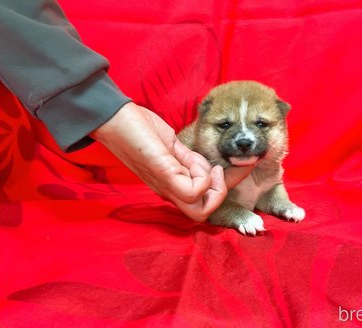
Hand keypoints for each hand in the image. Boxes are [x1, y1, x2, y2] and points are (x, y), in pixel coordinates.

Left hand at [90, 102, 252, 221]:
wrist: (113, 117)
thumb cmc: (140, 129)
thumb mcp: (172, 146)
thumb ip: (188, 159)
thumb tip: (207, 165)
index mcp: (172, 185)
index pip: (204, 202)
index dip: (230, 187)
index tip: (247, 164)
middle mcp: (169, 191)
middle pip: (201, 216)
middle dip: (221, 195)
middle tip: (218, 171)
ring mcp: (166, 185)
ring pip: (199, 211)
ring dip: (212, 186)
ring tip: (203, 163)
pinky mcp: (163, 174)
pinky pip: (192, 192)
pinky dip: (201, 177)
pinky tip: (190, 159)